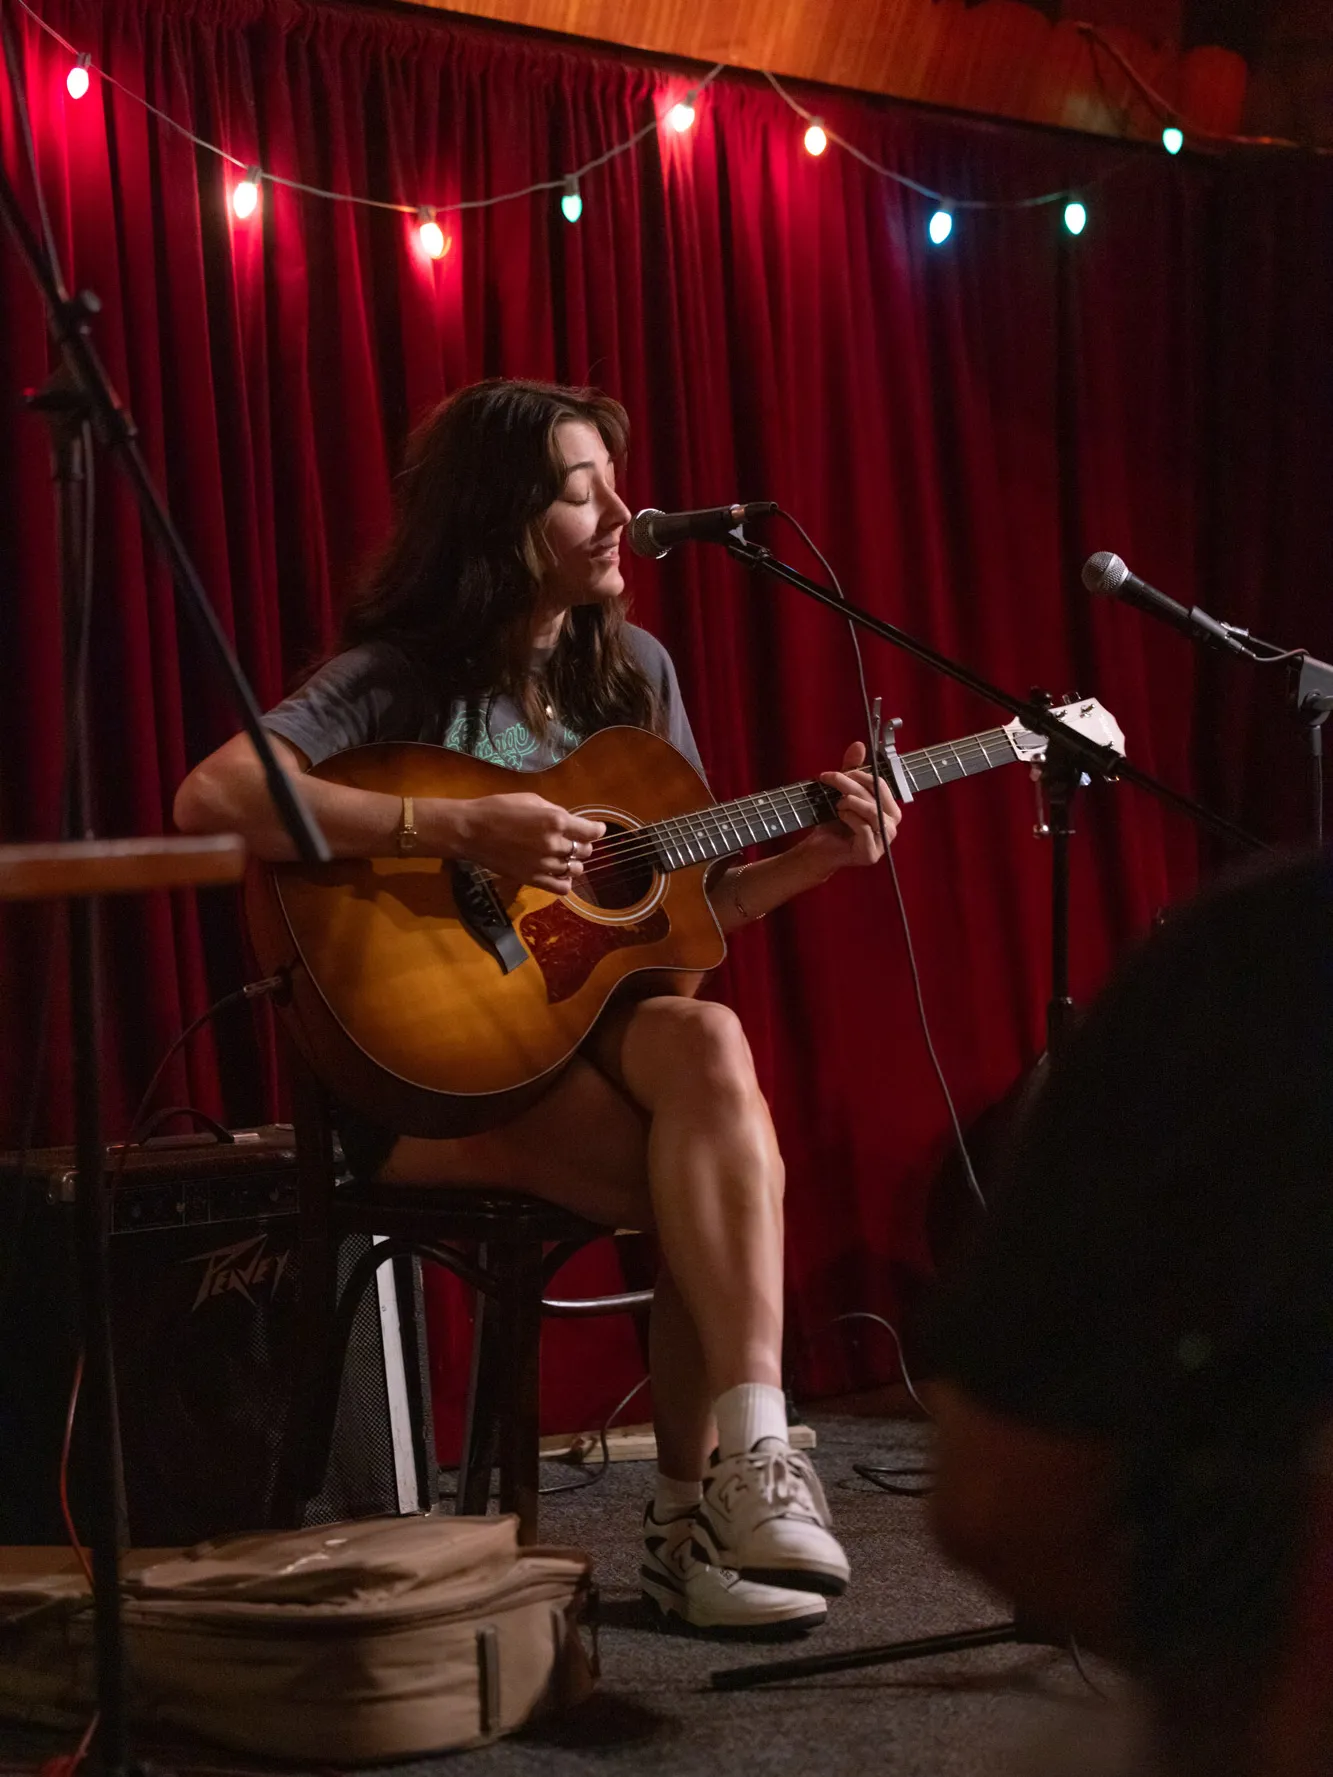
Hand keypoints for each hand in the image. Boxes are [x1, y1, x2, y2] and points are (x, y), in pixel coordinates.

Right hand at [433, 792, 605, 894]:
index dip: (596, 830)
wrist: (471, 831)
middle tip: (571, 840)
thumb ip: (555, 812)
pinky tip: (557, 874)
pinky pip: (561, 888)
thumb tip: (571, 822)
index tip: (595, 829)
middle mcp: (554, 844)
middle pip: (584, 851)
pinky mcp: (533, 879)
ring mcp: (544, 865)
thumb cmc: (499, 808)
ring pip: (575, 870)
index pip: (592, 831)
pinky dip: (564, 882)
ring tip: (562, 857)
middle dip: (582, 845)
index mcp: (556, 821)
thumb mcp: (531, 800)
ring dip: (573, 863)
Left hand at [797, 741, 901, 873]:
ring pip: (871, 811)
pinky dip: (848, 818)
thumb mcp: (842, 792)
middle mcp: (892, 826)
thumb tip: (859, 745)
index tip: (840, 772)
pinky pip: (863, 828)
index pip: (881, 785)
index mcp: (890, 811)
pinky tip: (839, 817)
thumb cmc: (834, 822)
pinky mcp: (871, 854)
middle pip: (875, 796)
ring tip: (837, 805)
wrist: (819, 849)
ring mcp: (883, 842)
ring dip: (849, 802)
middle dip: (849, 784)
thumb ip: (851, 770)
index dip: (860, 775)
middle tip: (830, 779)